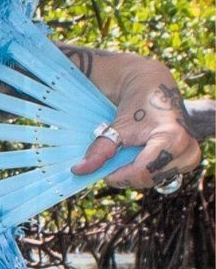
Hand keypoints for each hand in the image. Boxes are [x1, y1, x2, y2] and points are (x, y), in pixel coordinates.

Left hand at [68, 52, 202, 191]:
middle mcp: (187, 151)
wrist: (154, 89)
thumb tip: (80, 170)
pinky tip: (138, 154)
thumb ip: (100, 150)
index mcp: (172, 140)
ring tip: (128, 150)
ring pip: (153, 179)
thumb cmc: (138, 104)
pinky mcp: (187, 160)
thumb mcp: (118, 126)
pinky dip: (145, 168)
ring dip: (135, 170)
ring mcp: (189, 157)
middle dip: (126, 172)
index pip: (141, 172)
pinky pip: (160, 174)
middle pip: (147, 178)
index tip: (102, 172)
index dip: (118, 175)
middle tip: (115, 155)